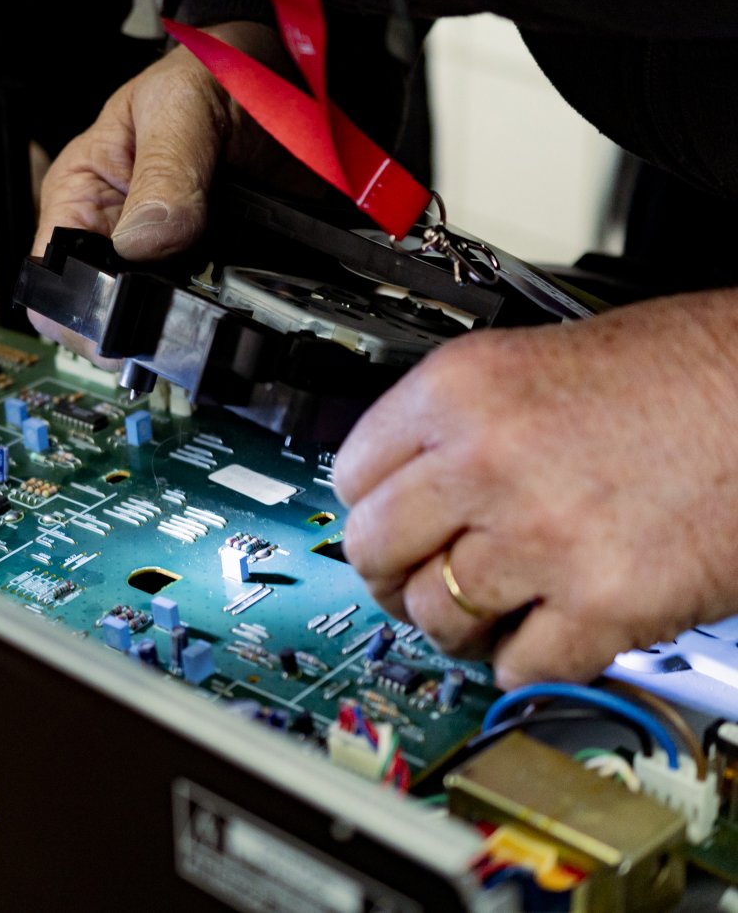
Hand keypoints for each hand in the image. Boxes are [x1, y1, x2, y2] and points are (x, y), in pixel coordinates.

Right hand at [29, 21, 292, 356]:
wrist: (278, 76)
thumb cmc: (212, 74)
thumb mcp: (179, 108)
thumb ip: (164, 173)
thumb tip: (143, 242)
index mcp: (81, 195)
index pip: (52, 279)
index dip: (80, 308)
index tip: (127, 312)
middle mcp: (114, 233)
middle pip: (103, 309)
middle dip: (140, 312)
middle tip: (186, 290)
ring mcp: (162, 255)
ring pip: (157, 315)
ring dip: (189, 307)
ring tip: (219, 272)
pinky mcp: (208, 265)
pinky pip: (207, 304)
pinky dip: (224, 300)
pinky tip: (239, 275)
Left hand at [334, 292, 737, 687]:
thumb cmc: (680, 375)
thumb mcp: (534, 365)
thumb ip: (457, 425)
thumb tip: (399, 486)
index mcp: (461, 390)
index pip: (350, 475)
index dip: (365, 508)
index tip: (380, 525)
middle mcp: (488, 461)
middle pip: (375, 549)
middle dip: (391, 574)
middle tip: (414, 580)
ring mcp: (542, 536)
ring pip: (435, 615)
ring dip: (455, 624)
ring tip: (485, 610)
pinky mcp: (605, 601)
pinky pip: (518, 665)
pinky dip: (525, 662)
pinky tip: (542, 637)